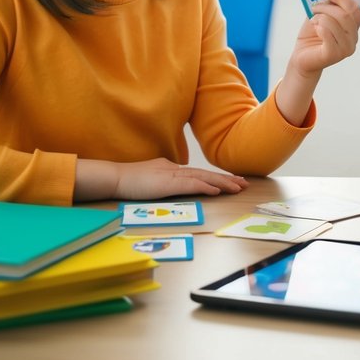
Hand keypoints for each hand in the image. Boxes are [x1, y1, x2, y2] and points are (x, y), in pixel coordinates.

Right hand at [74, 157, 248, 201]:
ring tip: (238, 187)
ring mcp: (171, 175)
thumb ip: (164, 181)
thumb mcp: (151, 180)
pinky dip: (205, 187)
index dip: (217, 178)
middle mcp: (175, 169)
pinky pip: (190, 185)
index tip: (232, 181)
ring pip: (203, 178)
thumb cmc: (128, 181)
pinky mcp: (167, 183)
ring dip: (222, 183)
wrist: (114, 177)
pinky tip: (217, 191)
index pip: (199, 173)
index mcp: (172, 169)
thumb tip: (174, 184)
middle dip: (227, 179)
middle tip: (245, 183)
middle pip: (206, 173)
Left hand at [290, 0, 359, 75]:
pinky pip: (327, 34)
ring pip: (336, 23)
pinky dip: (319, 28)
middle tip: (315, 6)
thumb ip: (327, 3)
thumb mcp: (319, 14)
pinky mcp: (334, 55)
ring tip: (313, 21)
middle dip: (328, 6)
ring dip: (320, 18)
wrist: (302, 56)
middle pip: (346, 15)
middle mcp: (353, 38)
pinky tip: (316, 30)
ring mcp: (346, 48)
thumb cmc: (312, 35)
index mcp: (352, 27)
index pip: (355, 9)